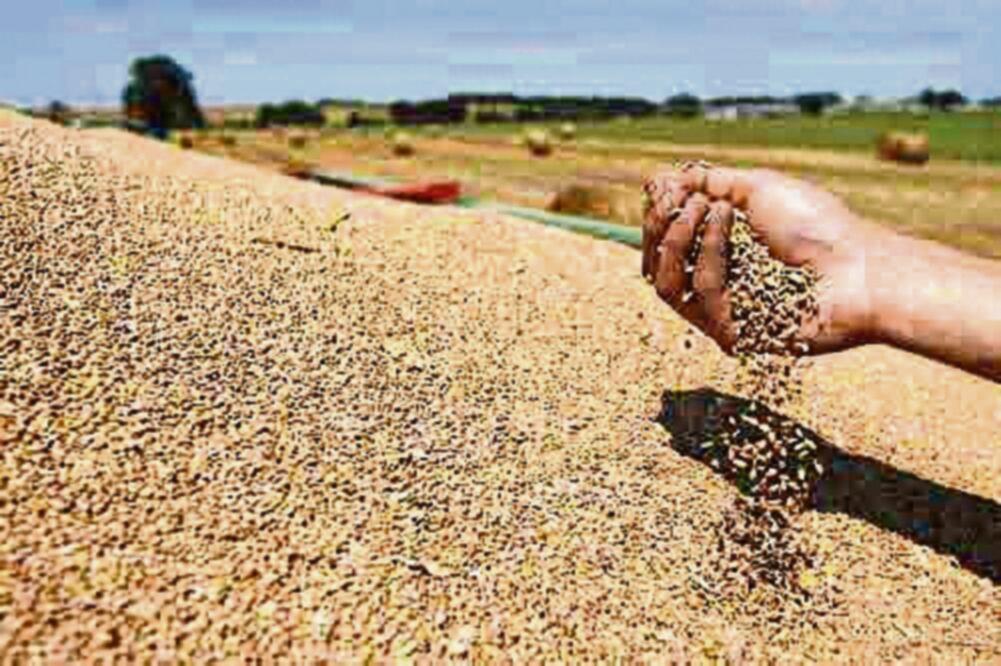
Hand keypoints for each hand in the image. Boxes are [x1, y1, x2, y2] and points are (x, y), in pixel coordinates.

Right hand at [642, 165, 879, 353]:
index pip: (663, 245)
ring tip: (708, 207)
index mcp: (719, 258)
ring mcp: (721, 315)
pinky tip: (728, 222)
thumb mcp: (758, 188)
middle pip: (655, 265)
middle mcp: (715, 289)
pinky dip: (710, 250)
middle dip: (661, 224)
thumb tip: (660, 179)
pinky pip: (700, 293)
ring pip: (665, 283)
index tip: (667, 188)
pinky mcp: (732, 336)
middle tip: (684, 197)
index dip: (656, 216)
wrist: (862, 267)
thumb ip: (708, 184)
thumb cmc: (819, 226)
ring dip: (677, 237)